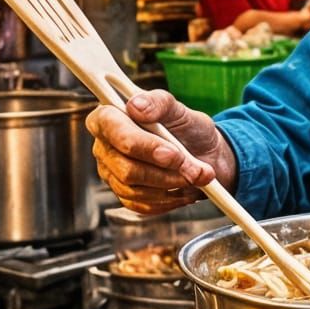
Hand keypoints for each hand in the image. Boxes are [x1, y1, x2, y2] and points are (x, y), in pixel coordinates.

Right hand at [87, 89, 234, 214]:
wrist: (205, 156)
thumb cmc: (187, 128)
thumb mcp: (179, 109)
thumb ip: (159, 102)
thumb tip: (136, 105)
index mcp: (109, 117)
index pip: (111, 129)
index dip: (142, 144)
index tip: (172, 153)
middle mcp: (105, 147)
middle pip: (125, 167)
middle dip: (165, 171)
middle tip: (194, 169)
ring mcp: (112, 174)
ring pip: (135, 190)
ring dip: (172, 185)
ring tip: (195, 176)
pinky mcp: (124, 195)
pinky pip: (142, 205)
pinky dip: (170, 199)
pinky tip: (186, 189)